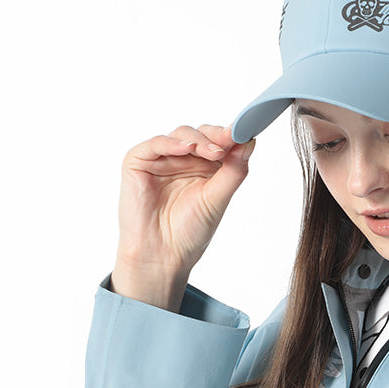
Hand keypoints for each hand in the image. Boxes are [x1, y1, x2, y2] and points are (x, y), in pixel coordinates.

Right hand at [111, 124, 255, 309]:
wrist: (162, 255)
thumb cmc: (189, 232)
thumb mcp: (217, 199)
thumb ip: (233, 171)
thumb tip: (250, 142)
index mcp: (205, 168)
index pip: (219, 143)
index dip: (232, 136)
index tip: (247, 132)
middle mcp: (184, 160)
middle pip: (201, 134)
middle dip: (217, 137)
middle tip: (230, 140)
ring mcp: (162, 159)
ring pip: (181, 135)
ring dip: (199, 140)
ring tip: (214, 152)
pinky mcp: (138, 161)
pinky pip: (156, 144)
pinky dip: (172, 143)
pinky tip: (188, 148)